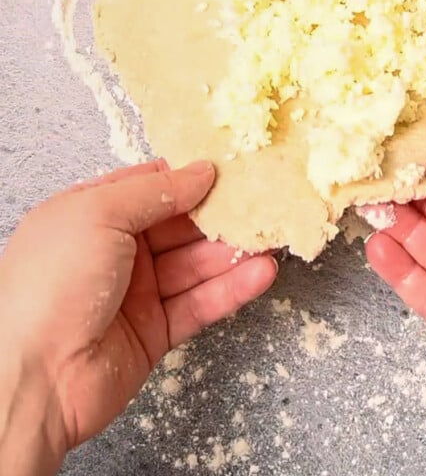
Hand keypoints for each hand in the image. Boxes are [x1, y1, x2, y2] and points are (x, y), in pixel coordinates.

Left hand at [0, 160, 277, 475]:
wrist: (33, 379)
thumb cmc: (51, 284)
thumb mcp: (99, 214)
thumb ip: (157, 191)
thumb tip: (201, 171)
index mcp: (92, 214)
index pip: (151, 186)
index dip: (190, 177)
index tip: (231, 167)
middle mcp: (114, 250)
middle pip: (180, 224)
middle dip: (221, 214)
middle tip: (264, 201)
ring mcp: (135, 292)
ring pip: (196, 263)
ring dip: (234, 251)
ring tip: (273, 236)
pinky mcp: (155, 331)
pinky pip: (200, 303)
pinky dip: (232, 288)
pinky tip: (261, 272)